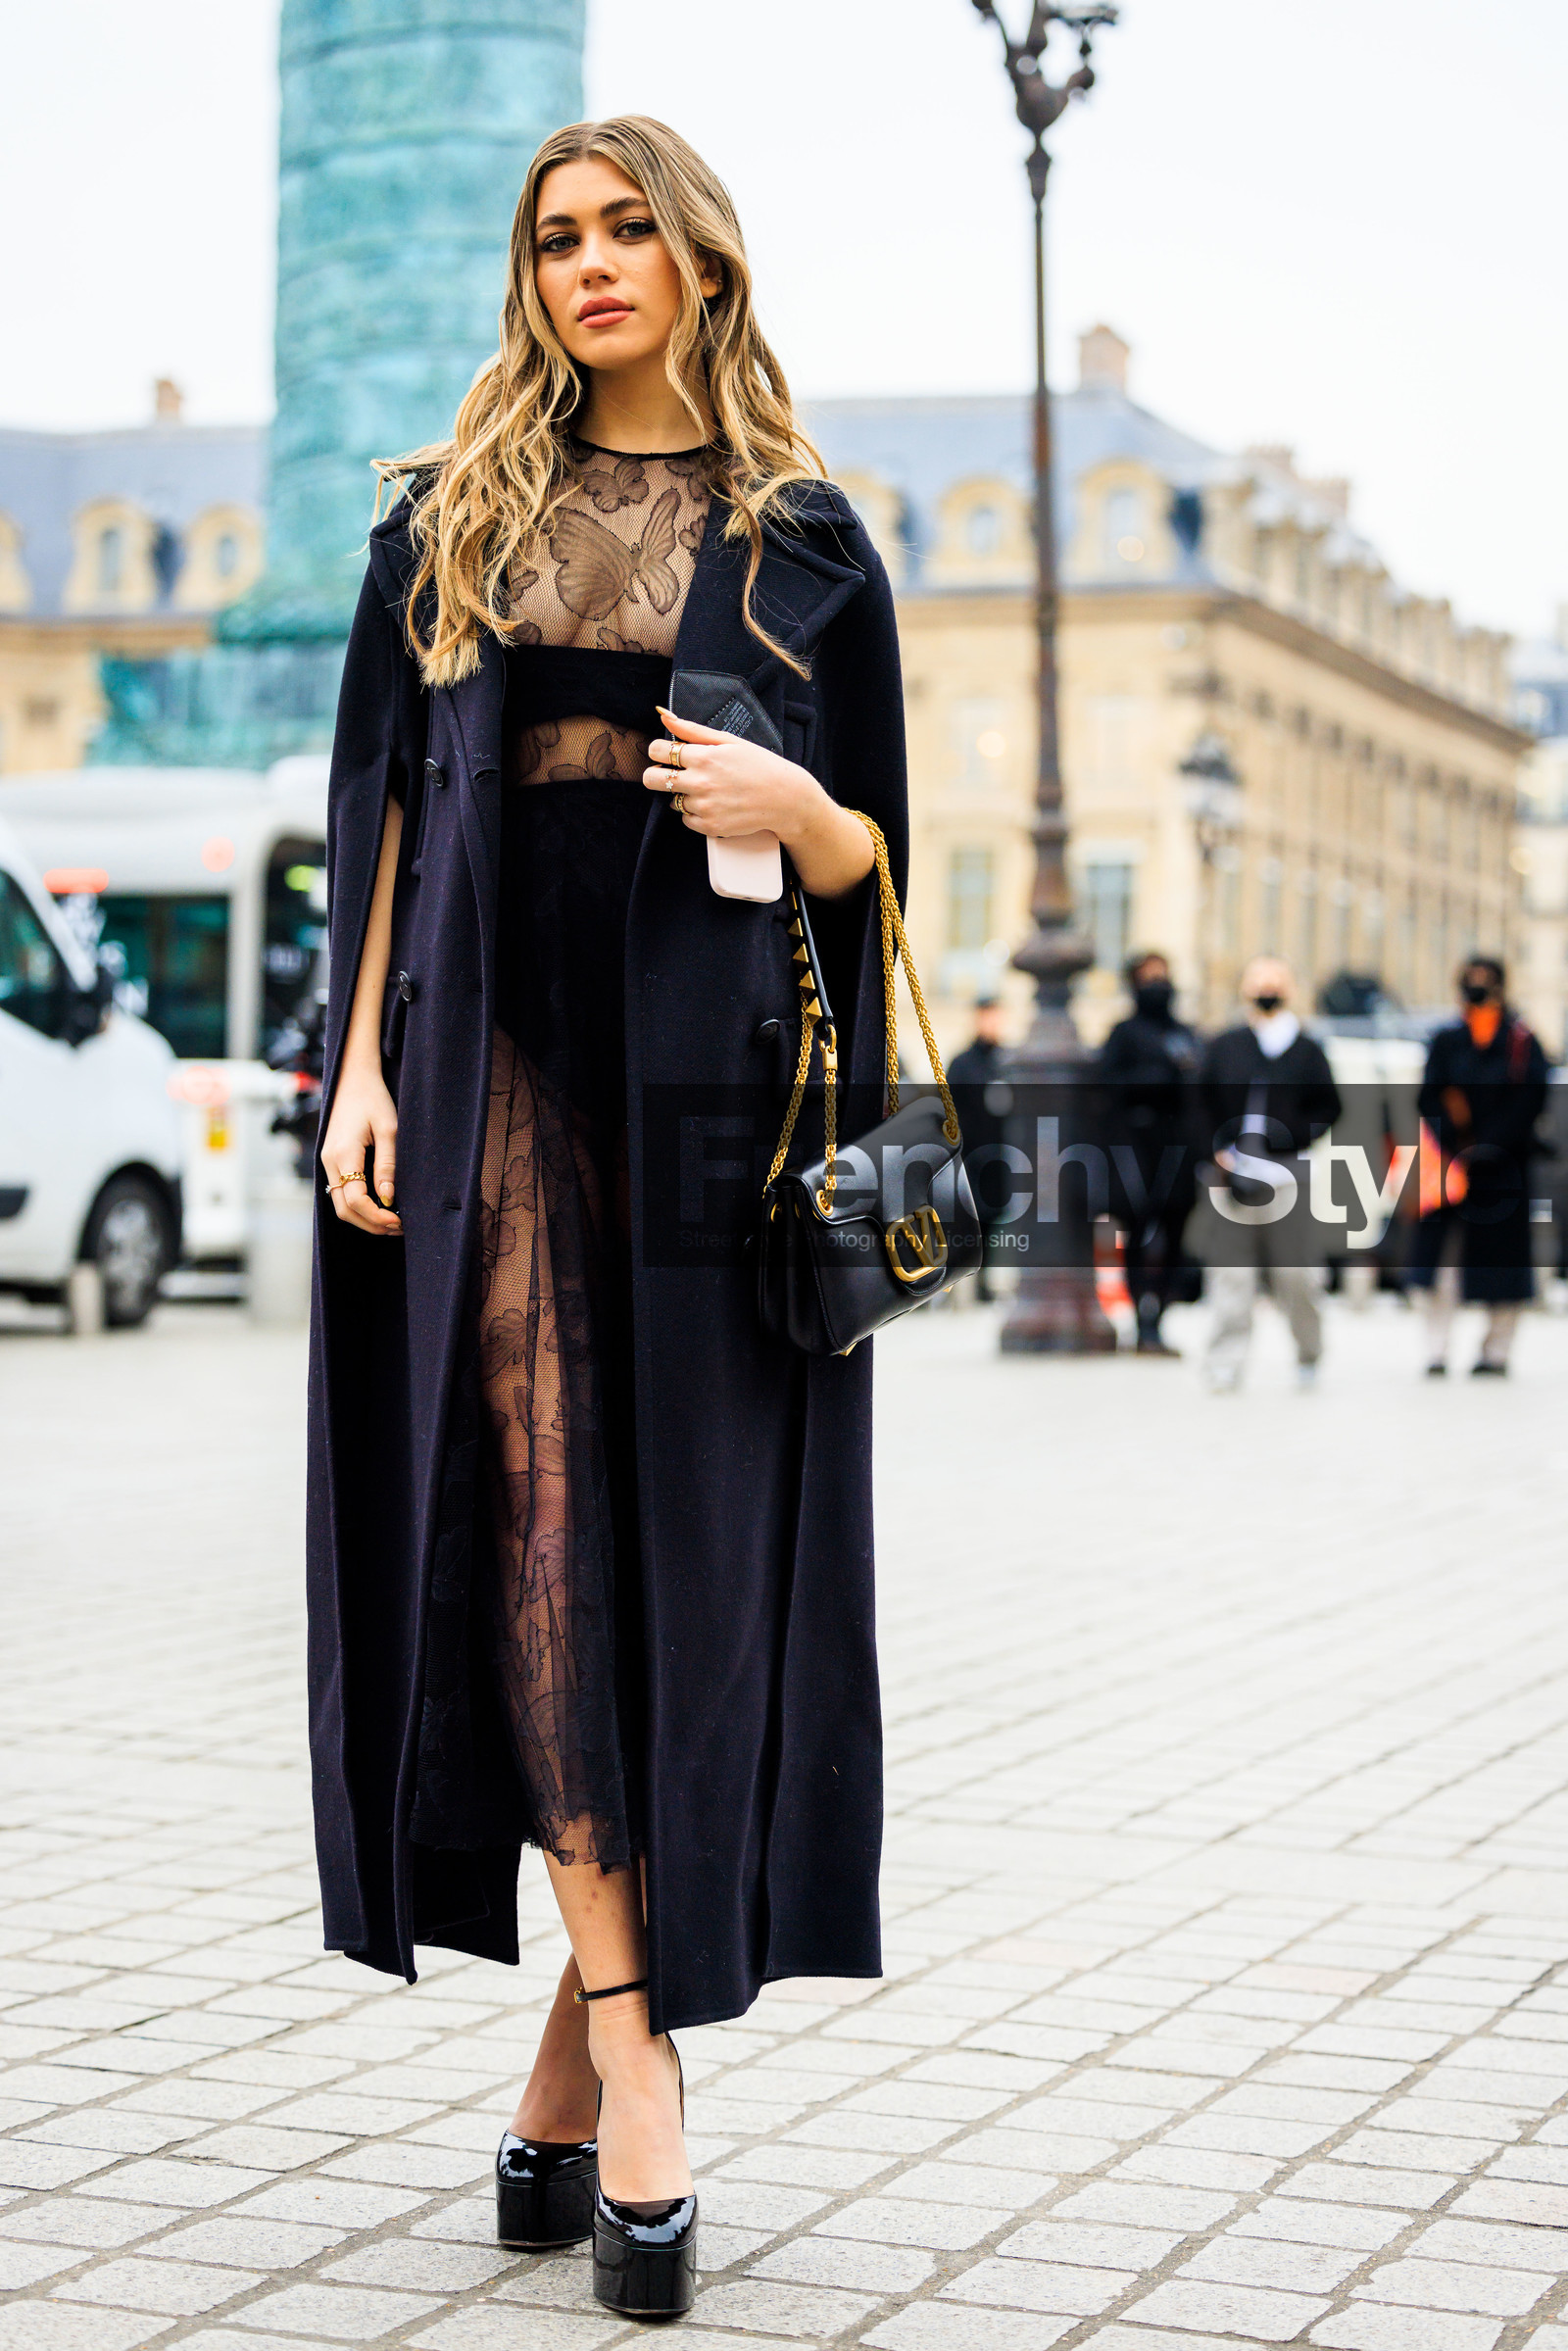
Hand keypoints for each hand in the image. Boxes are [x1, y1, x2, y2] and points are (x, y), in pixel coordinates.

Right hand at [320, 1061, 401, 1234]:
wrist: (352, 1079)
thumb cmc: (374, 1099)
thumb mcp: (389, 1129)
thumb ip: (388, 1165)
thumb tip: (389, 1199)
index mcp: (343, 1153)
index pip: (356, 1200)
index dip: (377, 1217)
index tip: (399, 1221)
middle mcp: (329, 1161)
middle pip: (344, 1210)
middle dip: (371, 1224)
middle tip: (399, 1227)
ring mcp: (326, 1162)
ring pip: (340, 1204)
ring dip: (364, 1218)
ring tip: (392, 1221)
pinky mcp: (330, 1160)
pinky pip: (340, 1192)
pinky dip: (358, 1206)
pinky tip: (379, 1205)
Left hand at [644, 706, 874, 898]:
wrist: (785, 799)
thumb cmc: (759, 765)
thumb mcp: (728, 741)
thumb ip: (692, 730)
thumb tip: (664, 716)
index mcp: (703, 757)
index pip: (656, 751)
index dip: (657, 751)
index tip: (665, 754)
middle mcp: (699, 782)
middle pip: (651, 779)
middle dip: (656, 774)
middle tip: (672, 774)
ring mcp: (703, 807)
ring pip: (671, 801)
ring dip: (684, 795)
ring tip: (710, 790)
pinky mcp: (709, 827)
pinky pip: (686, 820)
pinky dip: (695, 813)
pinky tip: (715, 804)